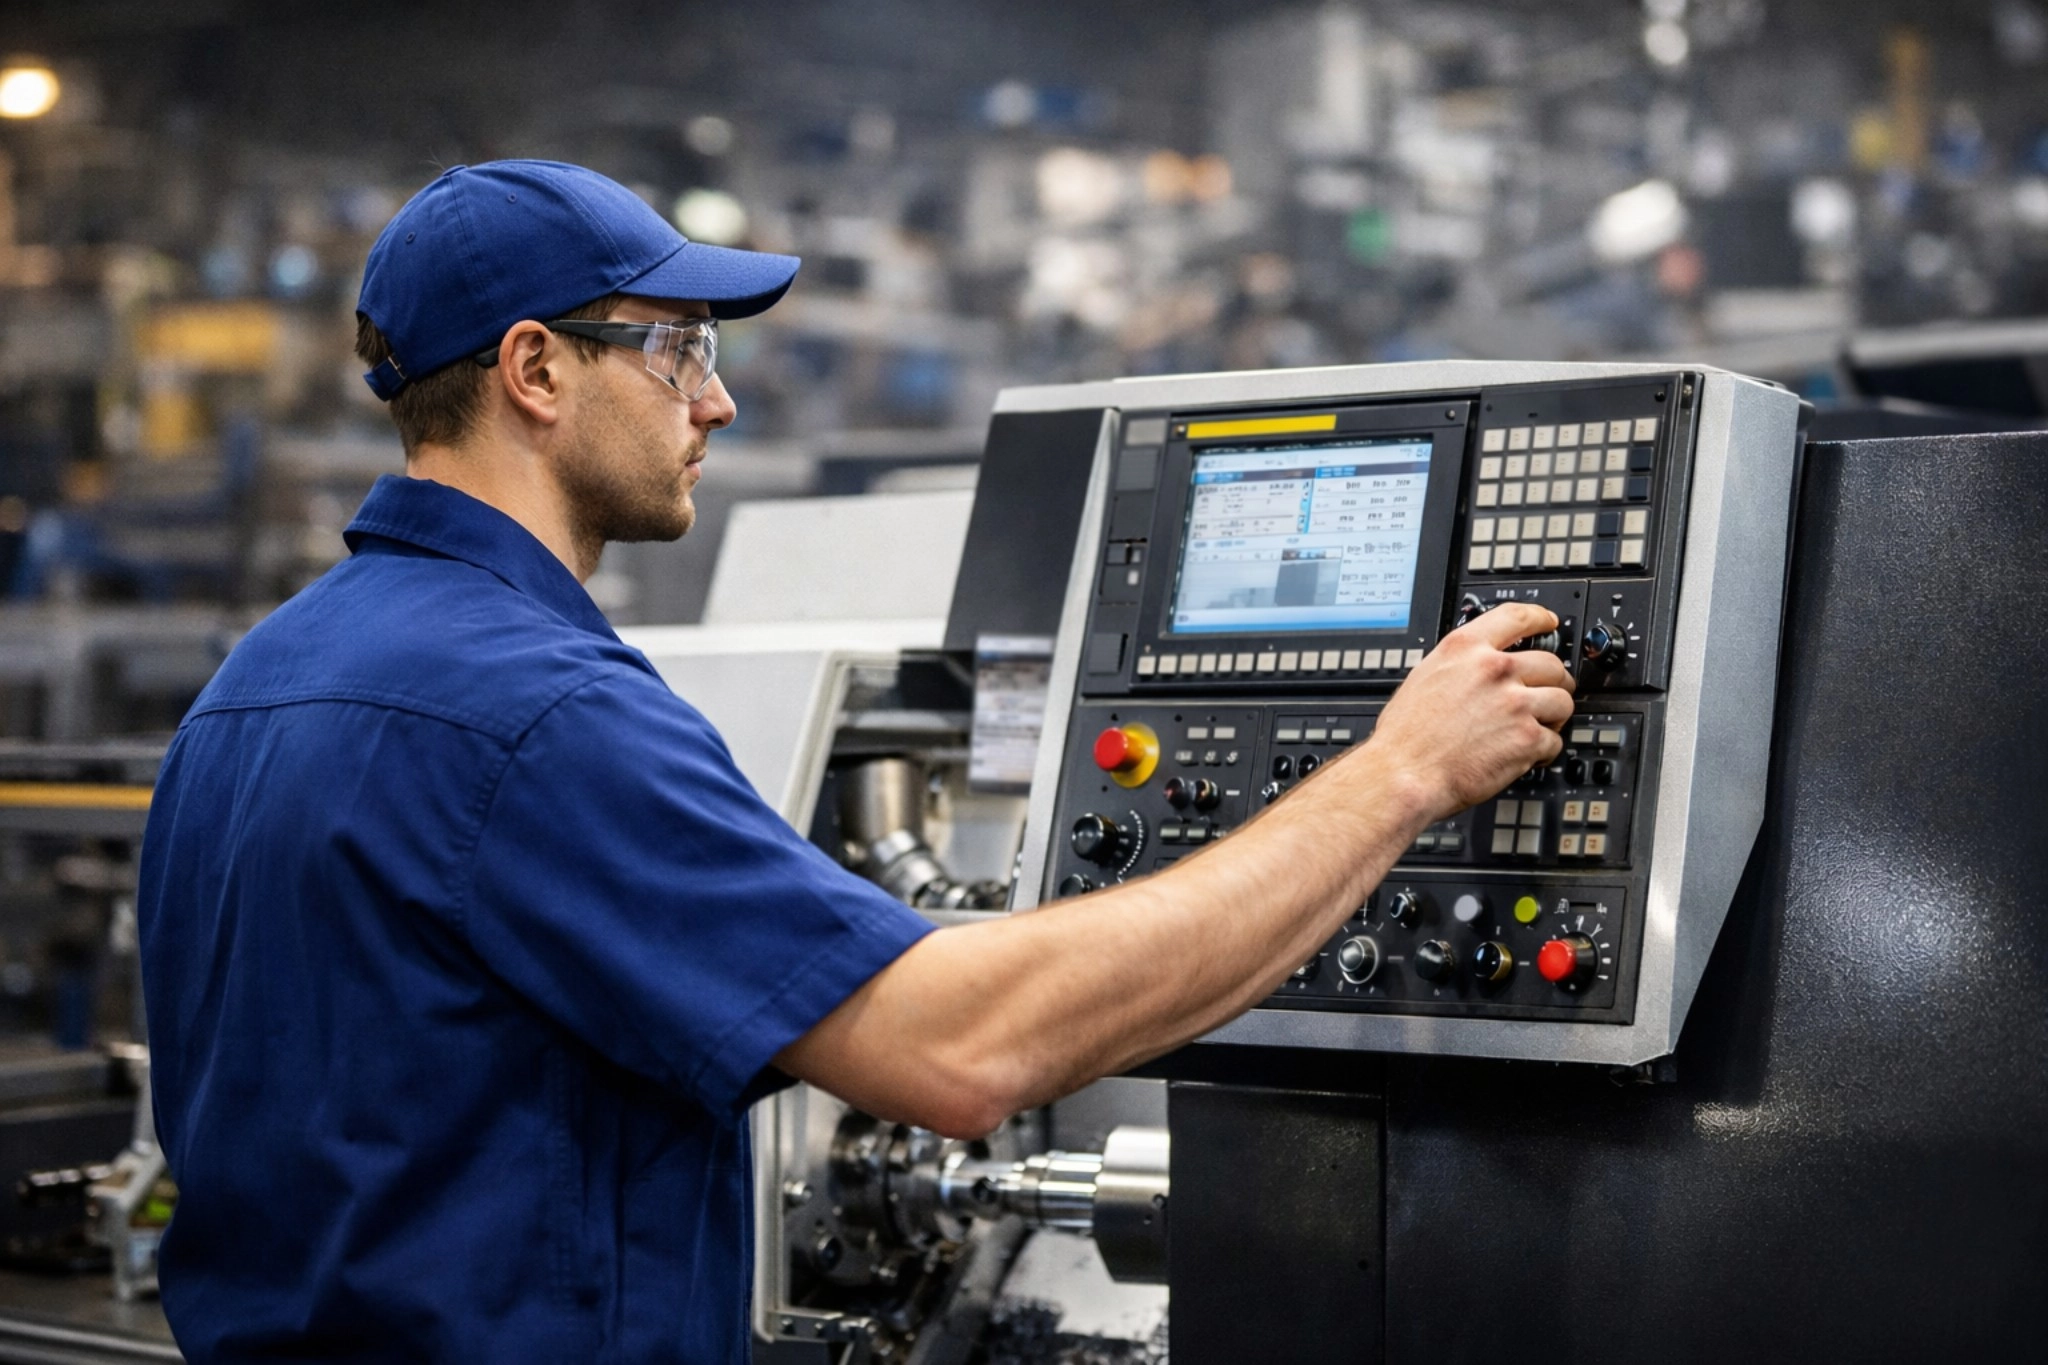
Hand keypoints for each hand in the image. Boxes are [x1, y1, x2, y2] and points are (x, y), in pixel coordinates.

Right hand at [1366, 603, 1575, 821]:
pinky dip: (1543, 751)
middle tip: (1545, 695)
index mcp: (1466, 649)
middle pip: (1551, 664)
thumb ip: (1461, 665)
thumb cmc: (1406, 736)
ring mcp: (1515, 704)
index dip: (1539, 618)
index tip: (1549, 623)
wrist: (1405, 774)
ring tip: (1538, 728)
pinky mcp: (1527, 739)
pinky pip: (1554, 740)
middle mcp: (1494, 671)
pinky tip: (1526, 755)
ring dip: (1553, 716)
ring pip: (1562, 701)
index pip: (1516, 617)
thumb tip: (1481, 667)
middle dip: (1554, 681)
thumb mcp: (1425, 677)